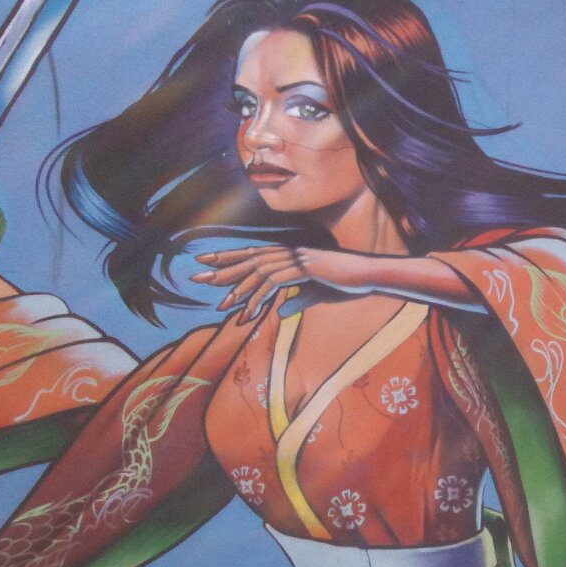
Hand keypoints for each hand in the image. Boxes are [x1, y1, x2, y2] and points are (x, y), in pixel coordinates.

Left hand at [191, 245, 379, 321]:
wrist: (370, 275)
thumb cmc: (347, 283)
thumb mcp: (318, 295)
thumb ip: (298, 302)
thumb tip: (280, 313)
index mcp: (290, 256)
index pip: (253, 255)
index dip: (228, 258)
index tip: (205, 263)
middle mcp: (289, 253)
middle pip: (248, 259)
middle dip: (221, 268)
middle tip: (196, 276)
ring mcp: (296, 259)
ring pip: (258, 272)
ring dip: (238, 289)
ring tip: (221, 305)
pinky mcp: (305, 269)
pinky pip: (275, 282)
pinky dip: (260, 296)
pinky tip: (251, 310)